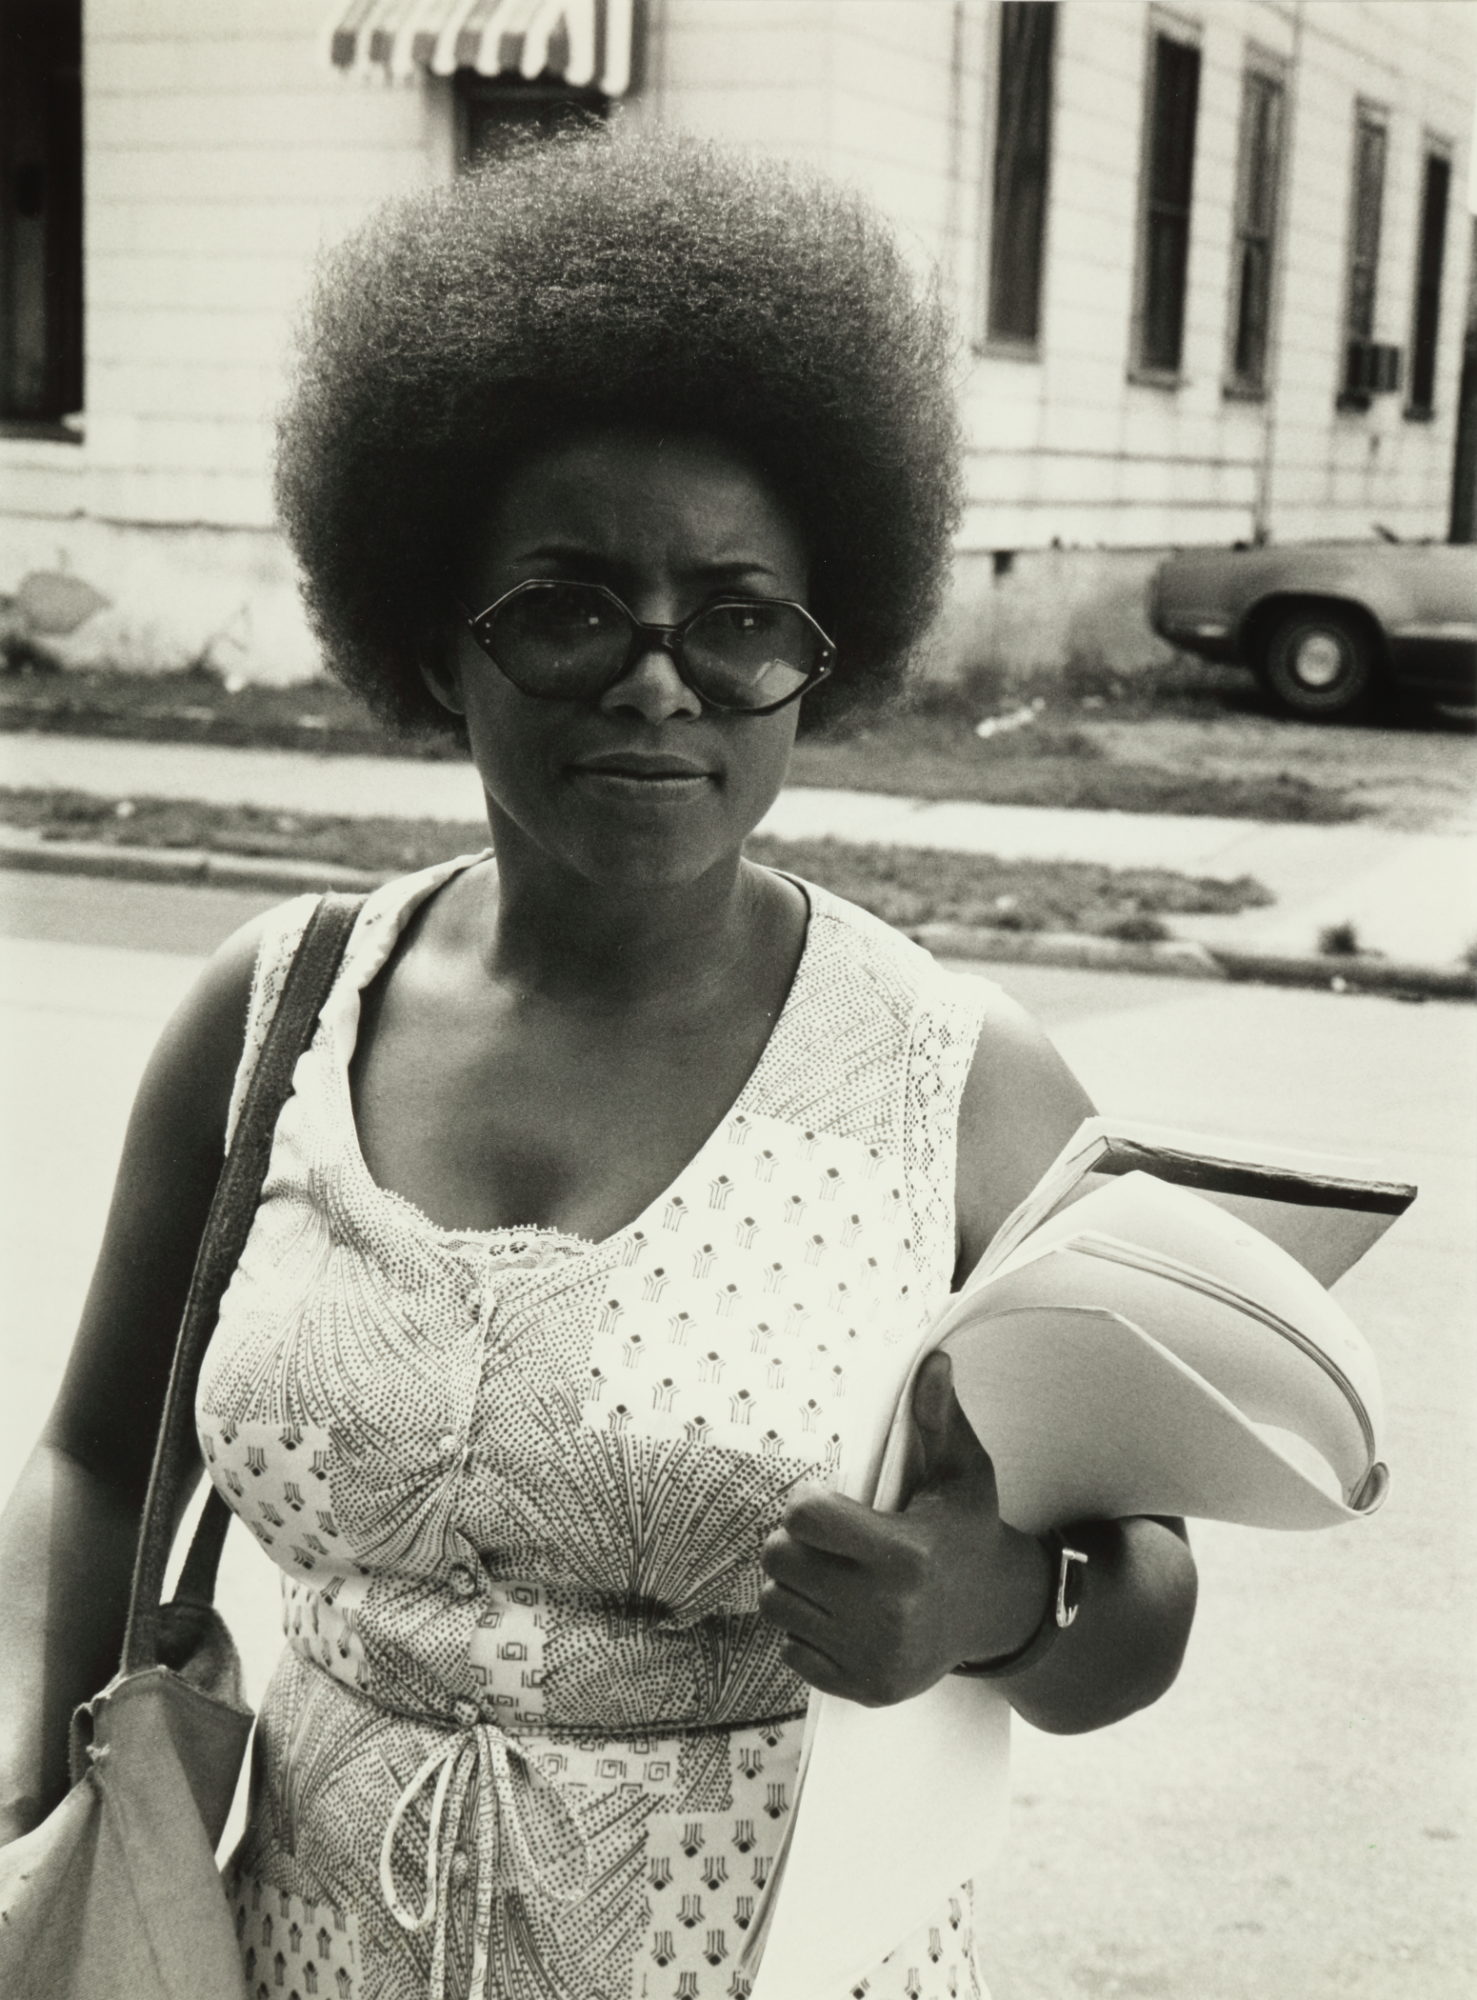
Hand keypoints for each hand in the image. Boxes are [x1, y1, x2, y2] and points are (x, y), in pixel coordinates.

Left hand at [758, 1351, 1049, 1705]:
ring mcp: (874, 1656)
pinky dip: (806, 1630)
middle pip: (779, 1562)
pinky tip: (843, 1615)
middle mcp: (887, 1612)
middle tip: (825, 1541)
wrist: (996, 1613)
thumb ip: (938, 1418)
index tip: (830, 1505)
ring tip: (833, 1574)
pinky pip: (791, 1651)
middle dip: (793, 1543)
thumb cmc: (968, 1530)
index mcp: (905, 1555)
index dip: (807, 1504)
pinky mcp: (864, 1689)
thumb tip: (933, 1362)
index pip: (804, 1518)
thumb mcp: (961, 1472)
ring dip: (794, 1585)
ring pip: (777, 1606)